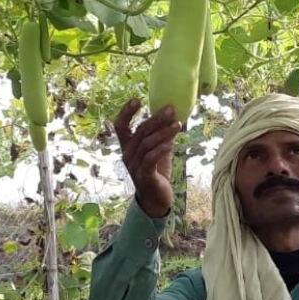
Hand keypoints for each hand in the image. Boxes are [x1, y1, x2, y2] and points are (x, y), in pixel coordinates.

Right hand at [112, 99, 181, 217]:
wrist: (156, 200)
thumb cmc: (156, 171)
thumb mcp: (160, 150)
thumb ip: (162, 135)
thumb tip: (173, 115)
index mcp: (128, 146)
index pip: (120, 126)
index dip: (126, 113)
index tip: (136, 100)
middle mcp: (128, 155)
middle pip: (140, 131)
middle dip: (156, 118)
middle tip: (171, 108)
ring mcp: (134, 166)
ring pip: (147, 144)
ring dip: (163, 132)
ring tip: (178, 125)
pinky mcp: (144, 176)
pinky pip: (150, 159)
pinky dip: (160, 149)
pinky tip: (171, 143)